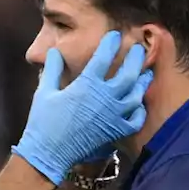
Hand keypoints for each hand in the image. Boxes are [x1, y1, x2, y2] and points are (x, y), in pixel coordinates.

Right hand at [13, 32, 151, 184]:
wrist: (49, 153)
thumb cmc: (44, 122)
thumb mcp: (44, 91)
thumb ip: (52, 69)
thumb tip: (55, 51)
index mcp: (86, 85)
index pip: (104, 57)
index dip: (111, 43)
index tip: (115, 36)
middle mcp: (104, 98)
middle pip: (128, 73)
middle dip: (136, 58)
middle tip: (139, 50)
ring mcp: (112, 116)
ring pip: (136, 94)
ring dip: (142, 82)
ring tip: (145, 73)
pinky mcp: (114, 131)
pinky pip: (135, 119)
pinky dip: (139, 110)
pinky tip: (137, 104)